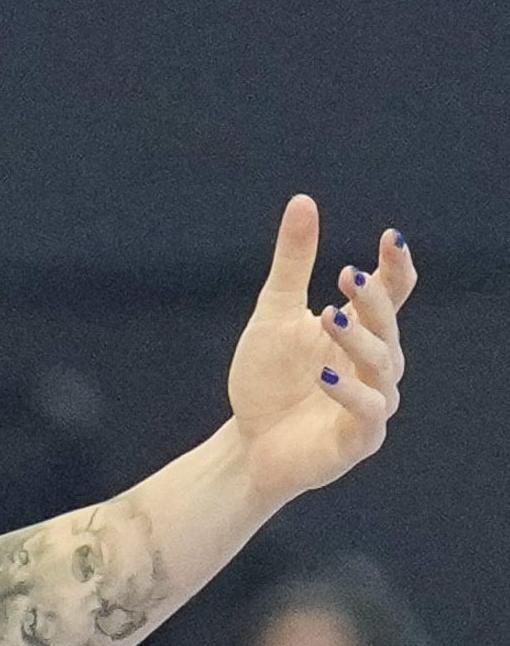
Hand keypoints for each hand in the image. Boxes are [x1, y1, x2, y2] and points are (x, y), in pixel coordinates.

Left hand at [226, 193, 415, 503]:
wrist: (248, 444)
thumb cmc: (268, 380)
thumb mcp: (274, 314)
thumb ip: (293, 263)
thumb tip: (303, 200)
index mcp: (360, 332)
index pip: (393, 294)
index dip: (396, 268)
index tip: (390, 238)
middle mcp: (375, 364)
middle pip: (388, 325)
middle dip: (372, 300)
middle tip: (350, 275)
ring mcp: (372, 402)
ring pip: (381, 366)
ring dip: (359, 339)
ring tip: (329, 315)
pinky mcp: (358, 439)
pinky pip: (367, 412)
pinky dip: (349, 393)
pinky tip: (324, 374)